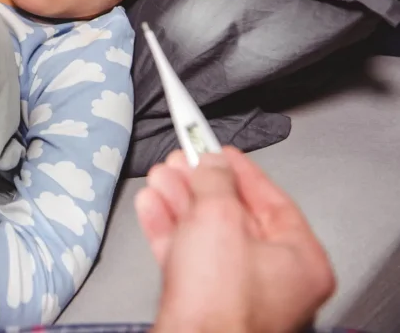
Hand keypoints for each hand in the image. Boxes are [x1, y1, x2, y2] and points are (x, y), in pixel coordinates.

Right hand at [135, 148, 334, 332]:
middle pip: (235, 216)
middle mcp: (274, 280)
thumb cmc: (220, 303)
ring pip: (206, 234)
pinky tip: (152, 207)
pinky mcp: (204, 302)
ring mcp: (237, 292)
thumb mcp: (218, 217)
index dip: (242, 170)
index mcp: (300, 261)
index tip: (221, 150)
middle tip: (184, 161)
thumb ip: (214, 180)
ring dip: (179, 201)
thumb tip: (211, 164)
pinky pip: (187, 255)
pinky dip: (168, 229)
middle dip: (201, 184)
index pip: (274, 200)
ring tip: (161, 177)